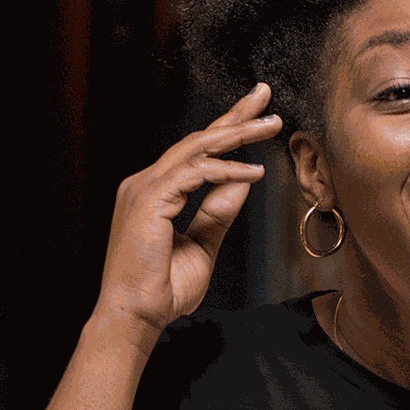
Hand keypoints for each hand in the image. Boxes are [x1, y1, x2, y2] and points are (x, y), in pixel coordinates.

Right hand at [95, 83, 282, 339]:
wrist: (137, 316)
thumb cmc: (163, 289)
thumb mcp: (202, 246)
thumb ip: (218, 212)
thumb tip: (242, 181)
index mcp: (156, 191)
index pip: (197, 152)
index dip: (228, 129)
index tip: (257, 114)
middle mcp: (146, 182)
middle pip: (198, 139)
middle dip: (234, 115)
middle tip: (265, 94)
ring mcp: (144, 188)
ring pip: (197, 148)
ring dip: (238, 134)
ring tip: (272, 125)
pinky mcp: (148, 200)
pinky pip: (194, 174)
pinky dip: (226, 171)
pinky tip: (254, 172)